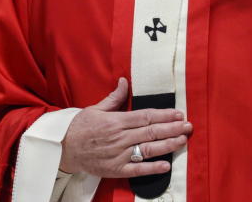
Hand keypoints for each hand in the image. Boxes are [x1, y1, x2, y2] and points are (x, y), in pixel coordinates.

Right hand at [59, 77, 192, 177]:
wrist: (63, 148)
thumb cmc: (80, 127)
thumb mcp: (96, 108)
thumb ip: (114, 97)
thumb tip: (125, 82)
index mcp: (116, 121)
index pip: (145, 116)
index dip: (164, 115)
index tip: (178, 113)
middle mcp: (119, 138)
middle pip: (150, 132)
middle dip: (172, 128)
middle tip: (188, 126)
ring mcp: (118, 155)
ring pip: (147, 149)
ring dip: (167, 145)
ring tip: (183, 140)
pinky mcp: (115, 170)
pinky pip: (137, 169)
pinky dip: (152, 167)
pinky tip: (166, 164)